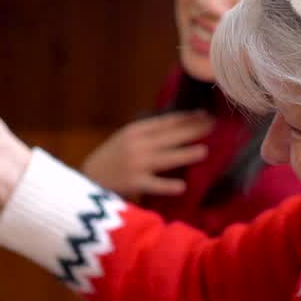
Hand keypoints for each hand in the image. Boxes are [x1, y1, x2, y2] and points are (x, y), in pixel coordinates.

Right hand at [81, 111, 213, 197]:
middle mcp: (136, 145)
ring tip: (204, 151)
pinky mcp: (133, 183)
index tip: (204, 114)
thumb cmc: (111, 159)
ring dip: (186, 154)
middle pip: (169, 137)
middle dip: (193, 131)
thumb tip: (178, 126)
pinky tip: (182, 186)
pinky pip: (154, 185)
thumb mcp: (125, 139)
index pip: (165, 122)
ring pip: (165, 158)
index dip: (186, 118)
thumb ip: (147, 134)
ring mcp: (135, 164)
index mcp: (134, 131)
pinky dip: (168, 185)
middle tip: (213, 126)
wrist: (87, 178)